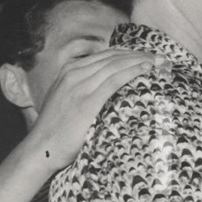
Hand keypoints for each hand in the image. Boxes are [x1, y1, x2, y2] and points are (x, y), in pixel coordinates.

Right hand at [26, 49, 159, 169]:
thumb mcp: (67, 99)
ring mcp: (79, 86)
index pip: (105, 56)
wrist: (41, 148)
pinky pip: (114, 81)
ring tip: (159, 61)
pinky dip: (132, 72)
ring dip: (140, 60)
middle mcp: (73, 74)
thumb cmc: (57, 129)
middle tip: (160, 57)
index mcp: (69, 71)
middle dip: (139, 55)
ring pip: (115, 65)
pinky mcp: (86, 101)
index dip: (129, 53)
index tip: (148, 55)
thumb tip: (108, 88)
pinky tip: (146, 69)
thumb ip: (83, 89)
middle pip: (113, 58)